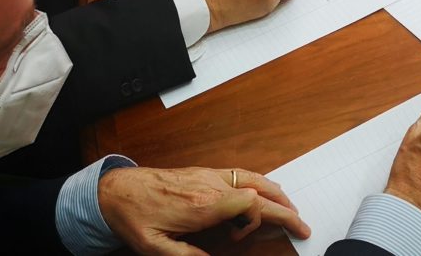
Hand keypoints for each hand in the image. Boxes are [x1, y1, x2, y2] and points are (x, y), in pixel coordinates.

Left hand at [98, 167, 310, 254]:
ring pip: (254, 179)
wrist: (117, 190)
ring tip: (291, 209)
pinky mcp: (204, 172)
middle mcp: (210, 185)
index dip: (256, 223)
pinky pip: (241, 174)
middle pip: (259, 192)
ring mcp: (209, 175)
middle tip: (303, 226)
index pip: (249, 204)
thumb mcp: (155, 247)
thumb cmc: (135, 217)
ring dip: (276, 194)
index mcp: (202, 204)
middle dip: (284, 209)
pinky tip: (266, 191)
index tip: (240, 238)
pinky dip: (260, 183)